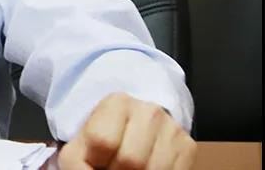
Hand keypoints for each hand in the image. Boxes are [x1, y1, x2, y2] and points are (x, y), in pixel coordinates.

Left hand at [58, 93, 195, 169]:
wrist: (130, 131)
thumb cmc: (100, 141)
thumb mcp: (79, 147)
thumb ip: (77, 163)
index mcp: (117, 102)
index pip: (103, 141)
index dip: (95, 160)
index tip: (95, 159)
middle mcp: (149, 111)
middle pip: (131, 160)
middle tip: (112, 166)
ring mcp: (172, 128)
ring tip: (126, 168)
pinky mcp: (188, 146)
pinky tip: (146, 168)